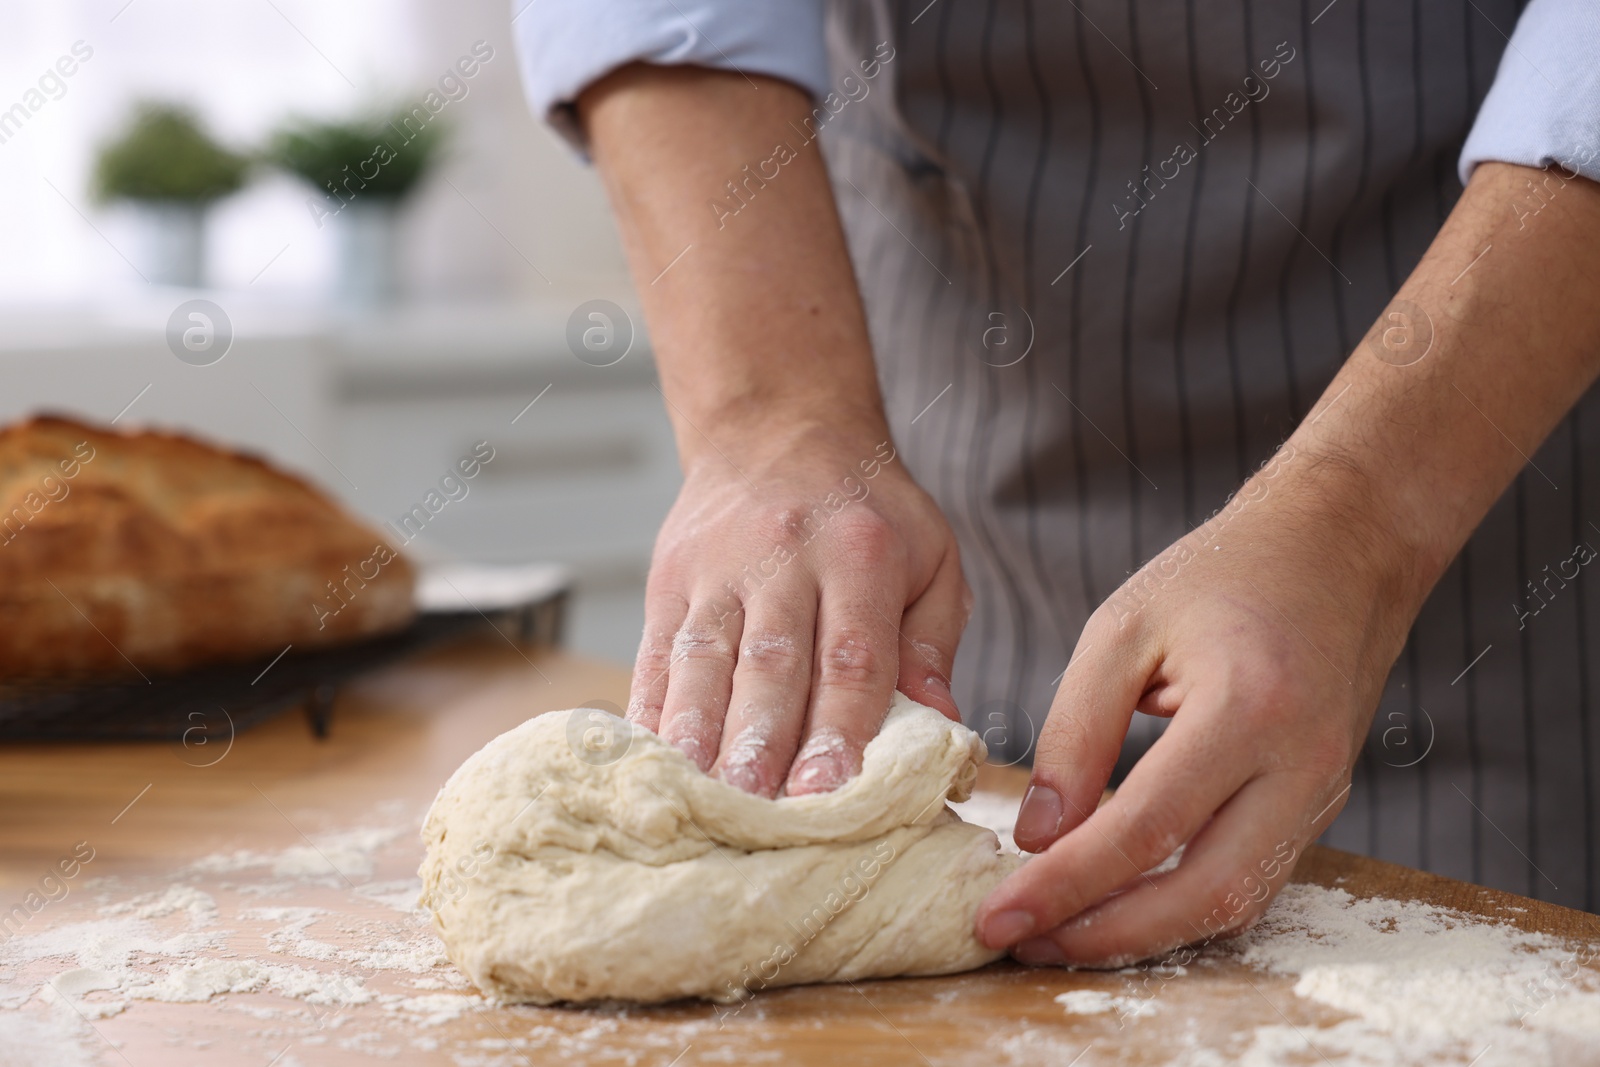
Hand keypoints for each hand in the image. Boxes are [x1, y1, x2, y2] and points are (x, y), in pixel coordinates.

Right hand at [626, 427, 968, 797]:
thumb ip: (932, 642)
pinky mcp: (667, 581)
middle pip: (768, 665)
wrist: (776, 427)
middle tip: (758, 818)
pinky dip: (651, 714)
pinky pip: (653, 655)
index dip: (838, 728)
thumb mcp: (931, 555)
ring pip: (701, 663)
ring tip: (698, 804)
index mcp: (859, 553)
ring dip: (698, 739)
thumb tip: (939, 729)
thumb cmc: (867, 509)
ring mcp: (715, 569)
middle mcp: (782, 557)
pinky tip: (653, 766)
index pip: (850, 654)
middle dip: (762, 748)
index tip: (830, 793)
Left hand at [974, 451, 1419, 965]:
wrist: (1339, 548)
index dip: (1065, 883)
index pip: (1144, 827)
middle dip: (1102, 934)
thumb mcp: (1121, 628)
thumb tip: (1037, 835)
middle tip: (1018, 941)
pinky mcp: (1320, 805)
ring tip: (1054, 933)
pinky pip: (1250, 879)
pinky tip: (1116, 903)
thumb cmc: (1226, 574)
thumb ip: (1074, 733)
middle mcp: (1300, 767)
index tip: (995, 915)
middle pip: (1200, 893)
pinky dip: (1180, 907)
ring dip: (1140, 933)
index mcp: (1248, 708)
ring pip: (1232, 903)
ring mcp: (1322, 794)